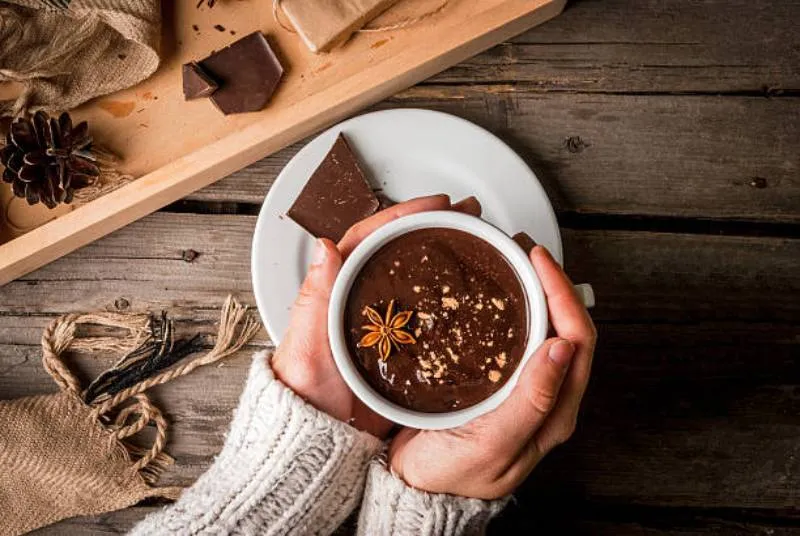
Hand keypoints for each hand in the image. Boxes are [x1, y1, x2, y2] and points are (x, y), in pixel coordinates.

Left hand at [271, 194, 481, 438]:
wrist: (321, 438)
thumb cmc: (305, 392)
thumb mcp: (307, 343)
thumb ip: (316, 297)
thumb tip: (325, 247)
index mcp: (337, 289)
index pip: (371, 237)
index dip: (403, 215)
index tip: (435, 204)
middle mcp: (363, 299)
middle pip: (400, 250)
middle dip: (434, 226)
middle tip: (468, 214)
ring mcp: (386, 322)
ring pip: (418, 278)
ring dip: (445, 256)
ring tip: (479, 240)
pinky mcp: (403, 347)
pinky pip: (429, 314)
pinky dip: (449, 298)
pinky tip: (474, 296)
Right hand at [388, 246, 596, 498]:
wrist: (414, 489)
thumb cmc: (452, 475)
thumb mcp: (495, 443)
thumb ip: (532, 400)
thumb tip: (563, 347)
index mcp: (555, 411)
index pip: (578, 339)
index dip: (562, 293)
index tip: (537, 260)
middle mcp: (546, 397)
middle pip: (567, 327)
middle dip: (552, 283)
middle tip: (525, 250)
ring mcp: (524, 388)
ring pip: (545, 329)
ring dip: (535, 292)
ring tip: (512, 262)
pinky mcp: (500, 383)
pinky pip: (518, 337)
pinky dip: (512, 307)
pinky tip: (493, 294)